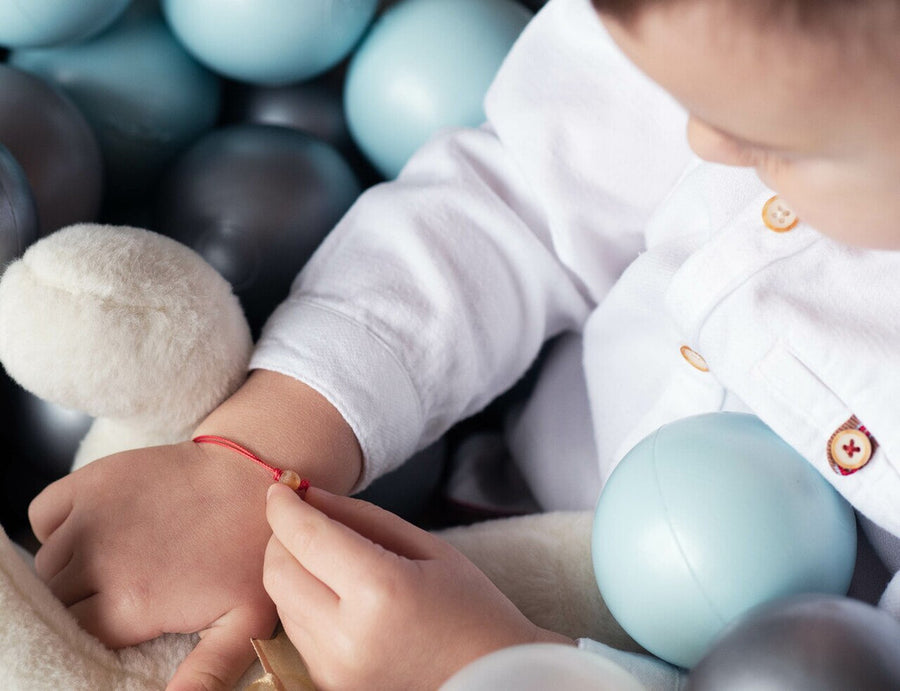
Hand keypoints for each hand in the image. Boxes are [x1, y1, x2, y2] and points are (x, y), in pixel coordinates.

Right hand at [29, 441, 278, 690]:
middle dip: (81, 604)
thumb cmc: (251, 549)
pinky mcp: (90, 481)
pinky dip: (55, 526)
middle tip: (119, 593)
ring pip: (47, 563)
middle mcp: (100, 561)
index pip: (80, 638)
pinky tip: (93, 531)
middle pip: (58, 602)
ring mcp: (91, 517)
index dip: (99, 635)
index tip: (123, 626)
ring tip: (112, 564)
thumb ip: (207, 672)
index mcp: (131, 604)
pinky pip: (43, 514)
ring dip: (69, 569)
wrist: (253, 476)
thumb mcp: (244, 621)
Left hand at [263, 484, 573, 689]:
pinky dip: (303, 602)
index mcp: (380, 592)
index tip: (282, 487)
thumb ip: (362, 517)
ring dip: (292, 569)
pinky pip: (296, 631)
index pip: (306, 537)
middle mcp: (347, 636)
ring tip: (328, 557)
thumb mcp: (428, 547)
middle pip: (277, 571)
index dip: (285, 506)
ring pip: (280, 601)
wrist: (493, 681)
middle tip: (307, 519)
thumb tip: (310, 495)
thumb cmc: (471, 609)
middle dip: (283, 536)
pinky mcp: (328, 685)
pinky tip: (336, 593)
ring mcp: (334, 669)